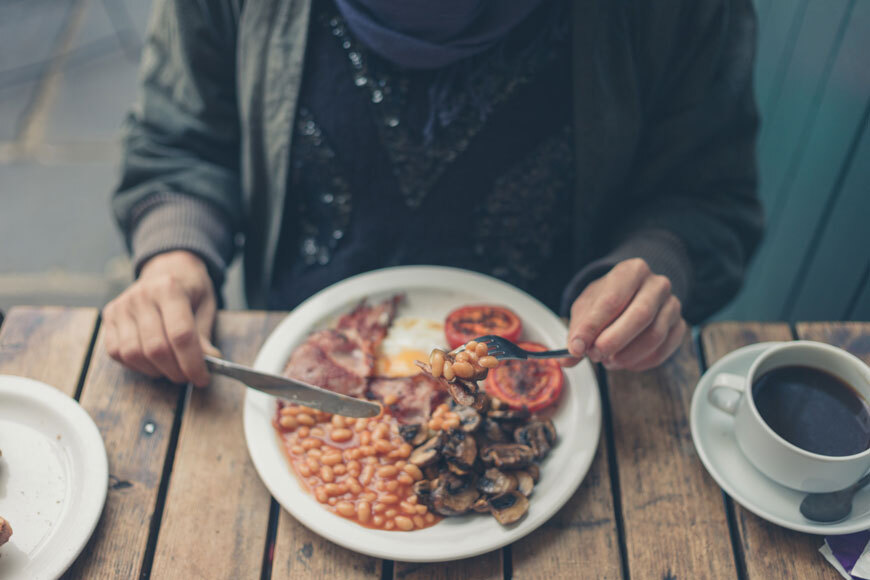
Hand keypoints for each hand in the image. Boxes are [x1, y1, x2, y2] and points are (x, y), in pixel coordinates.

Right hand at [103, 250, 219, 386]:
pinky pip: (116, 352)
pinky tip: (152, 362)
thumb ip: (204, 334)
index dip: (192, 363)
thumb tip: (209, 360)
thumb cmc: (190, 289)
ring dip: (156, 370)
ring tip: (172, 368)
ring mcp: (122, 305)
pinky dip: (136, 365)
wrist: (168, 267)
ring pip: (133, 353)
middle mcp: (142, 295)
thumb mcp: (206, 305)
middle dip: (176, 371)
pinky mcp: (109, 315)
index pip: (180, 335)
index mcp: (170, 288)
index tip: (202, 379)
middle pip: (156, 348)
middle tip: (188, 376)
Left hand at [564, 258, 686, 371]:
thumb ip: (578, 331)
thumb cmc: (608, 299)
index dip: (593, 326)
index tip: (577, 347)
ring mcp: (672, 305)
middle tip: (594, 355)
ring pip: (654, 336)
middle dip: (613, 341)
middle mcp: (657, 285)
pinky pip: (663, 351)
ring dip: (626, 355)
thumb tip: (568, 357)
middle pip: (640, 315)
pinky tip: (623, 361)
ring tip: (607, 359)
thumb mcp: (587, 308)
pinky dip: (639, 362)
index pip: (613, 299)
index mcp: (632, 271)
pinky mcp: (679, 327)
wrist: (632, 295)